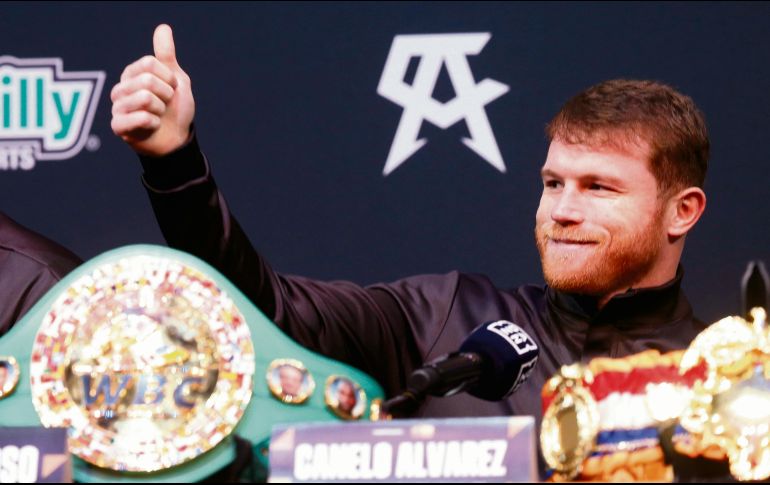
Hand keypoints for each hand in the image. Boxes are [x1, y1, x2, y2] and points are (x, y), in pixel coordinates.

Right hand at [111, 24, 194, 155]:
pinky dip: (154, 124)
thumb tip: (163, 28)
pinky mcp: (118, 126)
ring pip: (145, 98)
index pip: (151, 64)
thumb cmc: (175, 110)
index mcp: (132, 74)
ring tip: (157, 116)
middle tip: (164, 105)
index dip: (169, 78)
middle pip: (148, 80)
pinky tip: (152, 128)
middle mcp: (120, 88)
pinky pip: (141, 117)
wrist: (177, 140)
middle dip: (166, 95)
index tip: (171, 89)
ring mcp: (117, 107)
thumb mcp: (176, 79)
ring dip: (161, 110)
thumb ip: (166, 55)